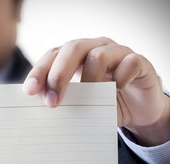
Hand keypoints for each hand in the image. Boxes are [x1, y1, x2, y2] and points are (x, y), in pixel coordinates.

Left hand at [22, 37, 169, 145]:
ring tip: (89, 99)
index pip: (54, 55)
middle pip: (72, 48)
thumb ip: (65, 100)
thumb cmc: (106, 103)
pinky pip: (130, 63)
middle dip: (58, 76)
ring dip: (89, 80)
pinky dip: (121, 78)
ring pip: (98, 55)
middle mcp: (96, 48)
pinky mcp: (140, 62)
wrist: (139, 110)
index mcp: (77, 56)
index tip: (29, 92)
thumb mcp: (82, 104)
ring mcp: (119, 53)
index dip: (40, 71)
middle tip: (51, 102)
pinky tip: (118, 90)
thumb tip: (40, 109)